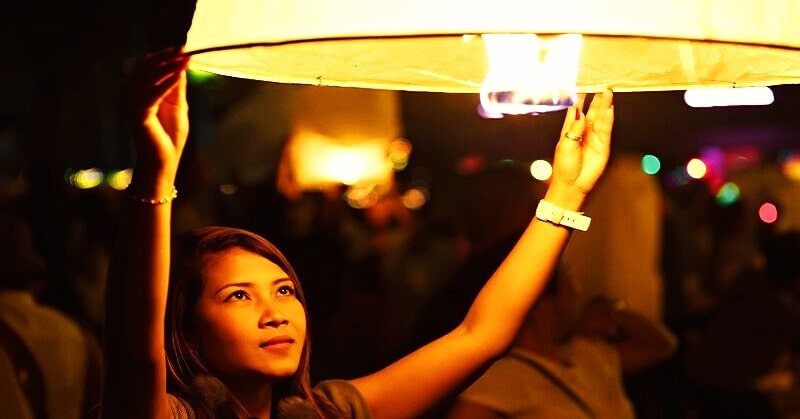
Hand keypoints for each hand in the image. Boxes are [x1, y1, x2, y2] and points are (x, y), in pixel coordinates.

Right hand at [121, 47, 190, 180]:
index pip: (147, 65)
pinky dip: (166, 83)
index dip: (165, 55)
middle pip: (148, 68)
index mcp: (135, 92)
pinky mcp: (136, 114)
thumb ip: (176, 85)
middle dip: (169, 58)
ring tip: (186, 59)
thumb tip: (182, 61)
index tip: (184, 47)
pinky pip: (152, 94)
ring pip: (149, 79)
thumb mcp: (177, 105)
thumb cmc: (169, 137)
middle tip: (187, 50)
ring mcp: (129, 104)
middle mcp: (128, 95)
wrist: (162, 162)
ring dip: (169, 67)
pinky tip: (179, 75)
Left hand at [549, 90, 613, 203]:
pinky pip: (606, 130)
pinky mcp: (603, 146)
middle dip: (596, 100)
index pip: (576, 111)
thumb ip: (574, 127)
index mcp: (570, 130)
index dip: (580, 100)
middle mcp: (584, 132)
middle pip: (591, 112)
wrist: (572, 184)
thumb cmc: (564, 166)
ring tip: (608, 92)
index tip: (584, 86)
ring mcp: (594, 138)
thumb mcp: (565, 144)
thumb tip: (579, 111)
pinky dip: (608, 120)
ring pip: (600, 119)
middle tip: (601, 85)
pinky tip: (610, 110)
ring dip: (604, 106)